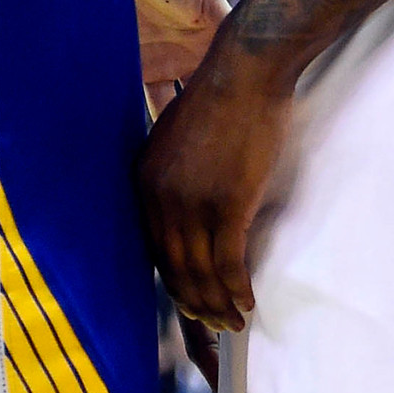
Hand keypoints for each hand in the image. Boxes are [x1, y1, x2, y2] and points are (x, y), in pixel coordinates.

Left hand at [138, 35, 293, 331]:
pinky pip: (229, 263)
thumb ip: (177, 176)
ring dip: (218, 304)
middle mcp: (161, 197)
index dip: (173, 280)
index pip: (154, 248)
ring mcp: (193, 203)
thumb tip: (189, 209)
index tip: (190, 299)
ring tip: (235, 321)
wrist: (247, 70)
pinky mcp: (228, 204)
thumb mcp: (180, 138)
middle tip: (214, 322)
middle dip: (194, 302)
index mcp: (145, 181)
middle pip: (173, 268)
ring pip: (201, 273)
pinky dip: (237, 290)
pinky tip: (248, 303)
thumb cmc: (223, 98)